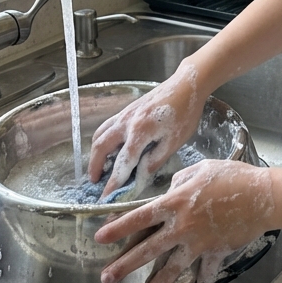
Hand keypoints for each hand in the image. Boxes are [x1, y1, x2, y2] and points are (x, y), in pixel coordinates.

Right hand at [88, 61, 206, 195]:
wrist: (186, 85)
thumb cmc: (184, 113)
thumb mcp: (174, 142)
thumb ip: (154, 160)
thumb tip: (139, 177)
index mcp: (140, 131)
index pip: (122, 162)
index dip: (113, 182)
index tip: (106, 197)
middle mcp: (127, 121)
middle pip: (101, 146)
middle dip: (94, 166)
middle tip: (95, 182)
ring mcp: (124, 113)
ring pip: (100, 133)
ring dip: (95, 152)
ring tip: (98, 167)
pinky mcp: (127, 109)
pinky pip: (107, 126)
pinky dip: (102, 139)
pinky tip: (109, 147)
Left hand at [94, 159, 274, 282]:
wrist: (262, 196)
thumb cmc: (232, 177)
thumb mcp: (201, 169)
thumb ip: (180, 181)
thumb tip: (170, 188)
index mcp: (175, 202)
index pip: (139, 217)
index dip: (118, 228)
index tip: (100, 237)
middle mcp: (182, 226)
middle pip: (147, 249)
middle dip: (124, 265)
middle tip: (107, 277)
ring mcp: (198, 242)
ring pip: (172, 268)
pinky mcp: (216, 252)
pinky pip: (206, 271)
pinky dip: (203, 281)